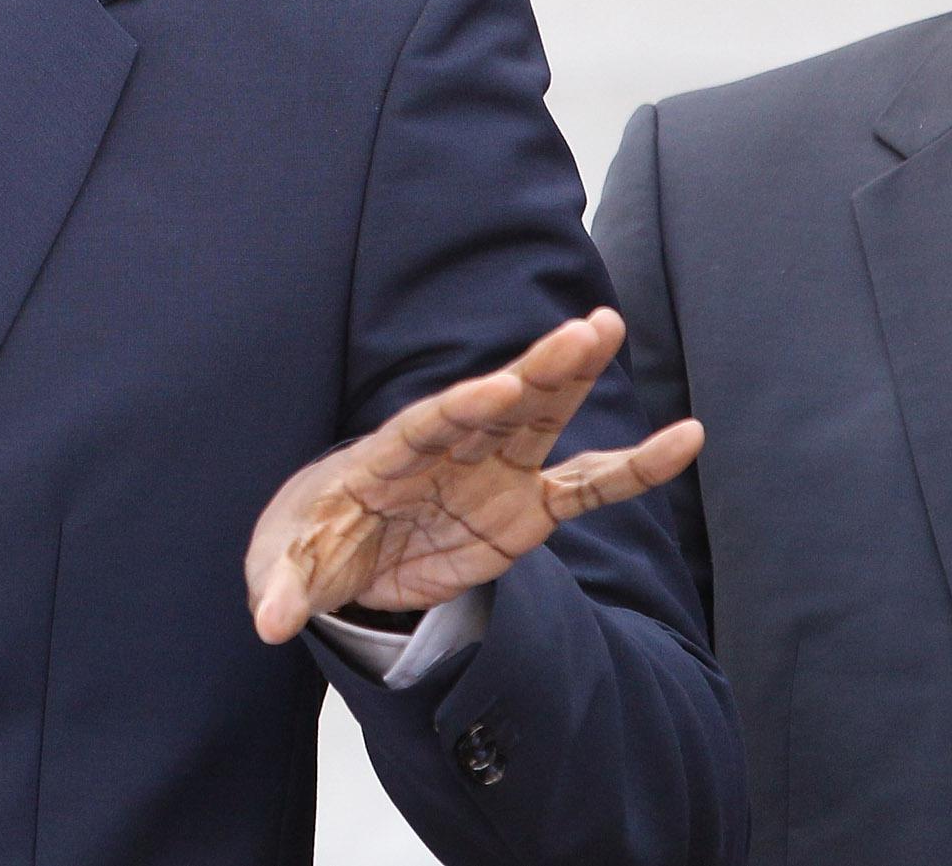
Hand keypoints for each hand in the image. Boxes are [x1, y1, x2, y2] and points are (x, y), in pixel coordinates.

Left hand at [245, 307, 701, 642]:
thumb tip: (267, 623)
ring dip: (573, 378)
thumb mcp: (292, 565)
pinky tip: (684, 441)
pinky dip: (634, 468)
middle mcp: (448, 451)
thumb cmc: (316, 544)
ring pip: (541, 420)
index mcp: (389, 456)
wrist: (345, 553)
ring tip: (610, 328)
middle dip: (536, 369)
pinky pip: (587, 486)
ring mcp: (492, 473)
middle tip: (584, 327)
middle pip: (495, 405)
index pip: (429, 426)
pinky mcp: (525, 508)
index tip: (499, 386)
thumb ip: (287, 587)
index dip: (463, 407)